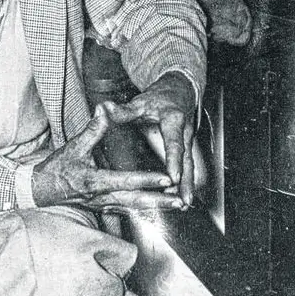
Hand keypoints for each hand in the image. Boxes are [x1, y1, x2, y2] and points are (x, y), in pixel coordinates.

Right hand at [30, 101, 184, 212]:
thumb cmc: (57, 168)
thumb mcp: (74, 147)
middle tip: (181, 200)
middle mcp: (101, 197)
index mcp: (94, 181)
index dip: (147, 179)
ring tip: (178, 204)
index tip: (167, 178)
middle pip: (136, 201)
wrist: (41, 190)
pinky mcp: (105, 207)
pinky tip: (161, 207)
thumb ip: (92, 129)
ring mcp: (103, 205)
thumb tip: (104, 109)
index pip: (126, 181)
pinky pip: (129, 209)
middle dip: (160, 201)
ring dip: (157, 207)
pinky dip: (147, 209)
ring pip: (135, 208)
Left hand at [121, 71, 198, 205]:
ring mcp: (187, 141)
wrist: (179, 91)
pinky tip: (181, 196)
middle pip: (187, 160)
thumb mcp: (141, 102)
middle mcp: (184, 133)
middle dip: (186, 181)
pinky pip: (187, 166)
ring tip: (184, 204)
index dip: (174, 160)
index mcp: (174, 120)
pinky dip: (186, 182)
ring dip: (188, 185)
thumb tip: (105, 108)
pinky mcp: (186, 148)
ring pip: (189, 166)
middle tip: (183, 199)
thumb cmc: (160, 97)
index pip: (174, 142)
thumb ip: (123, 110)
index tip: (174, 177)